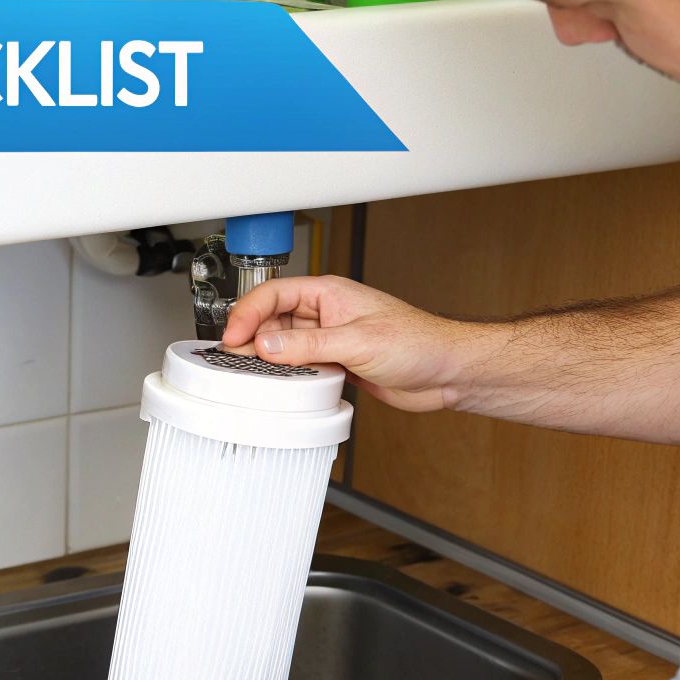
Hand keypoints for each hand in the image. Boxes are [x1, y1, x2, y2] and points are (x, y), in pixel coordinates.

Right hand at [221, 275, 488, 412]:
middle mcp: (326, 314)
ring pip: (283, 346)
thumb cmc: (418, 342)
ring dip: (269, 359)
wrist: (446, 372)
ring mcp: (329, 339)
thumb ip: (308, 346)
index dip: (248, 313)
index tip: (233, 336)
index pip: (274, 294)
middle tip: (236, 360)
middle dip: (252, 338)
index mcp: (329, 293)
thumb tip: (267, 346)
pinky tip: (284, 386)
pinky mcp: (336, 363)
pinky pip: (300, 366)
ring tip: (255, 374)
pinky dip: (288, 376)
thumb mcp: (357, 342)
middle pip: (272, 320)